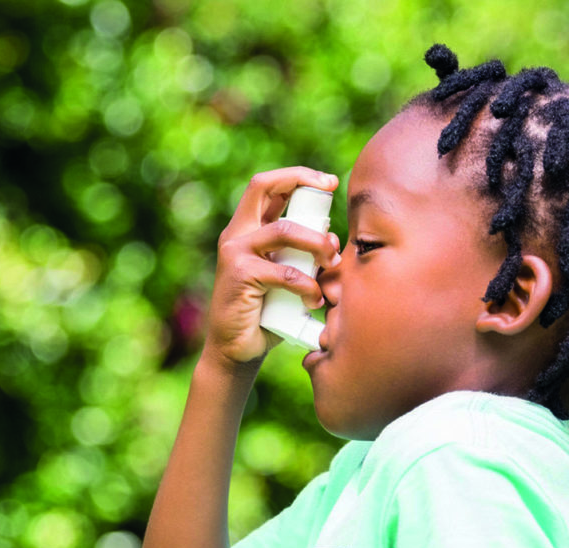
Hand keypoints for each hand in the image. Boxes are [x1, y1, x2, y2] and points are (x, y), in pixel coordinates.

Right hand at [202, 167, 340, 370]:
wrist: (238, 351)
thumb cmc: (267, 314)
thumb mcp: (288, 276)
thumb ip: (303, 255)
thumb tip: (333, 238)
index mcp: (248, 230)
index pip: (267, 186)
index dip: (298, 176)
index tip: (329, 182)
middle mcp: (237, 234)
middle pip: (263, 186)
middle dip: (302, 182)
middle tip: (331, 193)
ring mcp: (235, 252)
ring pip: (284, 230)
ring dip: (317, 243)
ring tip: (333, 260)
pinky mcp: (240, 275)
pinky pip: (284, 272)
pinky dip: (307, 285)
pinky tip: (315, 300)